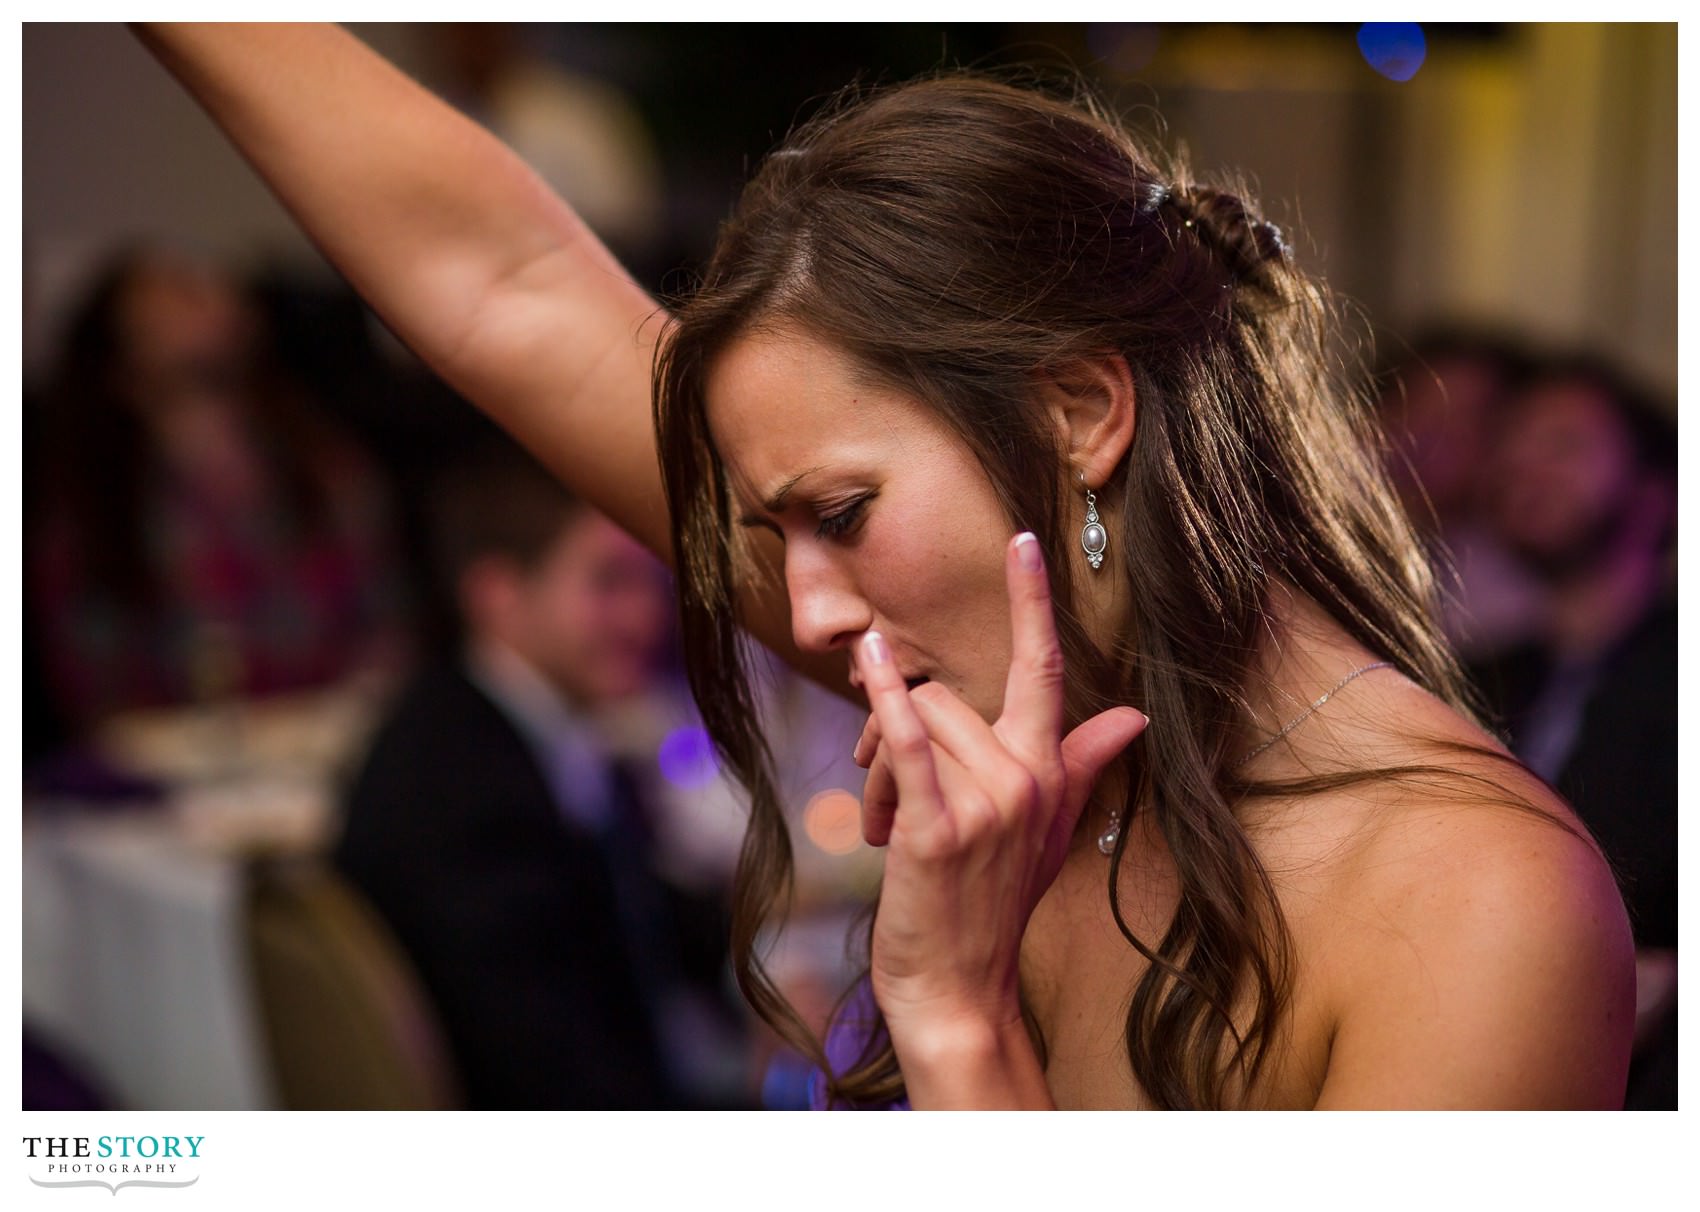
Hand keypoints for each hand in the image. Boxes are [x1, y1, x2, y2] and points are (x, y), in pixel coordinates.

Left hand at [852, 532, 1146, 1045]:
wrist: (958, 985)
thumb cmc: (989, 901)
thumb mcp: (1047, 827)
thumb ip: (1083, 761)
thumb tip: (1134, 718)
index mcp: (1045, 768)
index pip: (1043, 667)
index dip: (1031, 600)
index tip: (1023, 540)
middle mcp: (1026, 777)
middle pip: (944, 694)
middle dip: (903, 736)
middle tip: (897, 801)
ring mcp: (988, 803)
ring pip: (913, 721)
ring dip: (881, 770)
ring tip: (893, 827)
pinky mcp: (942, 828)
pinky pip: (909, 740)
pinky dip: (884, 698)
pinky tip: (868, 659)